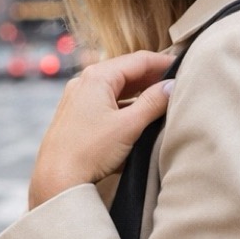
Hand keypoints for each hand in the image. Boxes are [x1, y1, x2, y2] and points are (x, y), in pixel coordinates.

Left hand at [28, 51, 175, 209]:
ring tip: (160, 100)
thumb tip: (171, 87)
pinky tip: (136, 116)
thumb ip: (153, 103)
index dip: (163, 62)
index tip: (183, 68)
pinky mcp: (75, 115)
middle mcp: (84, 81)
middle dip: (152, 77)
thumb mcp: (129, 126)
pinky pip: (105, 101)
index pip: (139, 60)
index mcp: (97, 76)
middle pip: (126, 71)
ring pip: (116, 87)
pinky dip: (124, 104)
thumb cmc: (89, 151)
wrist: (56, 178)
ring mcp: (77, 98)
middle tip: (175, 84)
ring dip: (139, 92)